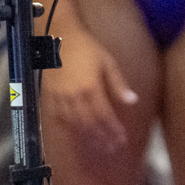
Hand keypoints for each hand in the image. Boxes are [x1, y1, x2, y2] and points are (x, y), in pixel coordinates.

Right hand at [48, 27, 137, 155]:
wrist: (62, 37)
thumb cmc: (87, 47)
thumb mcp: (107, 62)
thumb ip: (119, 84)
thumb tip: (132, 101)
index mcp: (91, 88)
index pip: (104, 116)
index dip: (113, 130)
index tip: (120, 139)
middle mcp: (75, 96)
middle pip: (90, 124)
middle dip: (102, 138)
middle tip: (111, 148)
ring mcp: (61, 97)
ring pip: (75, 123)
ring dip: (87, 136)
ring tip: (97, 144)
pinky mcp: (51, 95)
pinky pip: (59, 117)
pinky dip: (68, 126)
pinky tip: (76, 131)